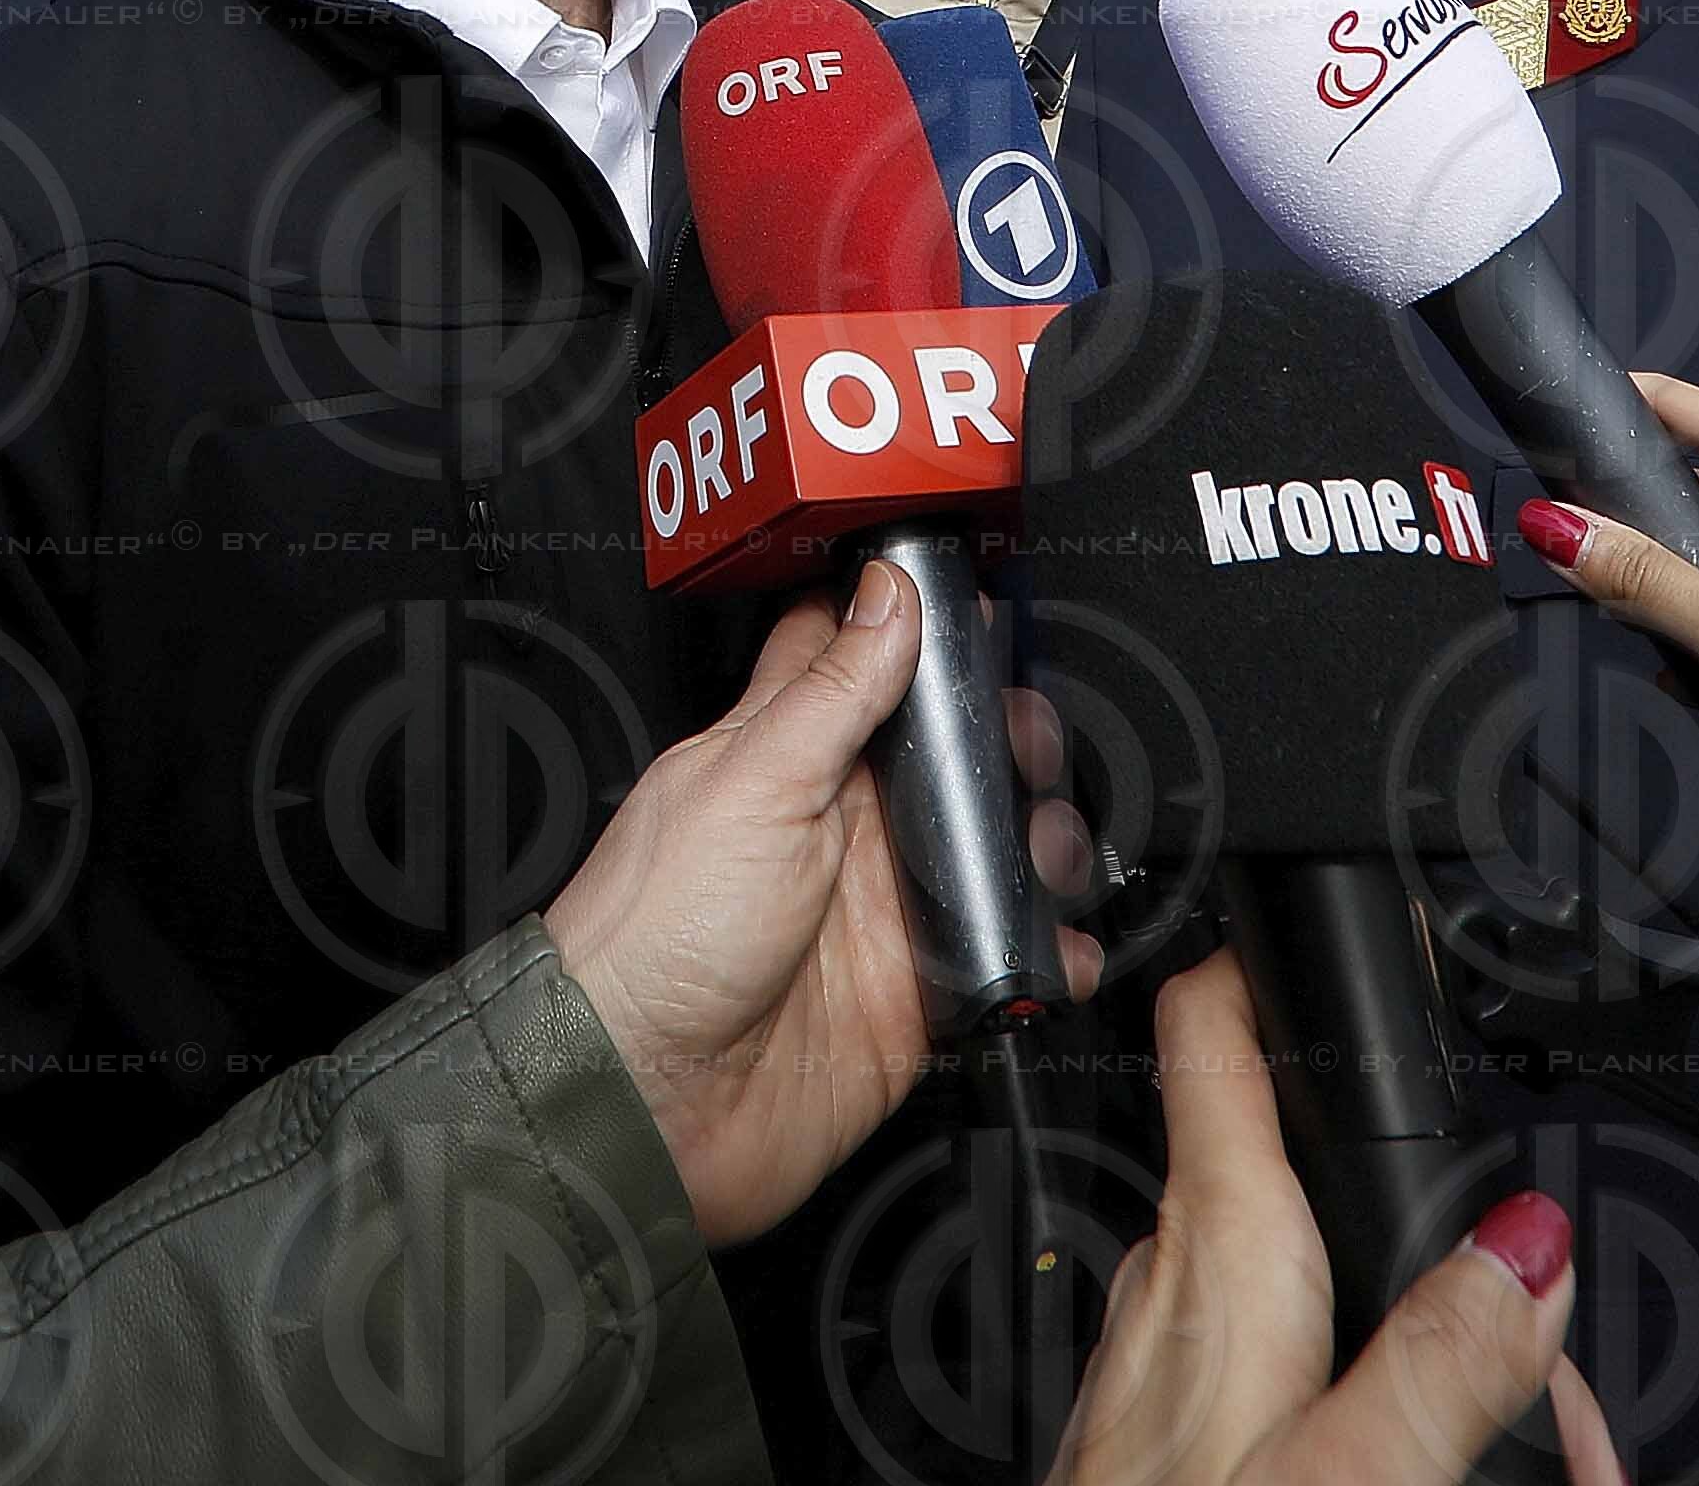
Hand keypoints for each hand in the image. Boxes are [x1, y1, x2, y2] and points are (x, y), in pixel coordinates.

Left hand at [543, 564, 1102, 1247]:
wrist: (649, 1107)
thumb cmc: (652, 942)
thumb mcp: (750, 784)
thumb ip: (832, 689)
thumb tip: (887, 592)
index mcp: (786, 756)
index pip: (855, 659)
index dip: (913, 625)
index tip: (972, 608)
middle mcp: (839, 827)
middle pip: (950, 753)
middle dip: (1008, 739)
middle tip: (1026, 746)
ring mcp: (881, 910)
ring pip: (993, 851)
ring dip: (1041, 842)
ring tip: (1047, 851)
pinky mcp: (915, 994)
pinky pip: (1002, 959)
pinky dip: (1044, 953)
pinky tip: (1049, 945)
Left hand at [1050, 952, 1622, 1485]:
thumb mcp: (1349, 1471)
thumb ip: (1447, 1353)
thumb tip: (1528, 1244)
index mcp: (1222, 1254)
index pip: (1216, 1036)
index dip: (1261, 960)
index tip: (1307, 916)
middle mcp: (1177, 1291)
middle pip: (1307, 1180)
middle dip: (1434, 1226)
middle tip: (1547, 1345)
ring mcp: (1166, 1373)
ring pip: (1310, 1293)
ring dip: (1423, 1339)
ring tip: (1524, 1442)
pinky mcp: (1167, 1449)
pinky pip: (1288, 1386)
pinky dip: (1372, 1410)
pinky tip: (1426, 1468)